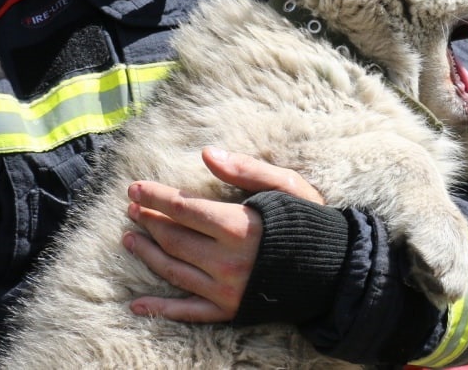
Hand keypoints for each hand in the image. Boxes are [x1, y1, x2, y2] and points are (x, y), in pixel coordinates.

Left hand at [123, 146, 323, 321]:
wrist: (338, 270)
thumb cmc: (310, 221)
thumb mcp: (285, 185)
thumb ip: (245, 169)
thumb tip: (207, 153)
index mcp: (239, 227)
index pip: (183, 208)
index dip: (155, 197)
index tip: (134, 187)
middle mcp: (228, 262)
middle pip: (173, 238)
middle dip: (148, 220)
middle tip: (131, 208)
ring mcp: (226, 291)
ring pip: (173, 270)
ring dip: (146, 253)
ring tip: (129, 238)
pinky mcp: (230, 312)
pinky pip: (188, 312)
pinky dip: (161, 309)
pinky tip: (138, 304)